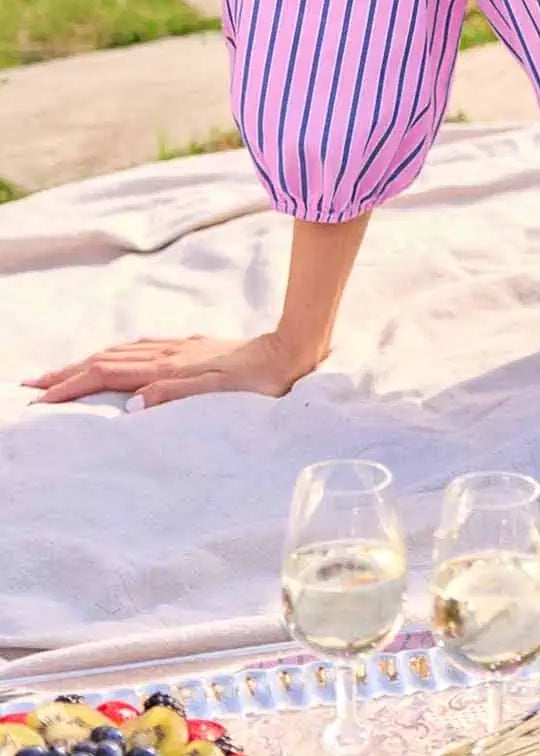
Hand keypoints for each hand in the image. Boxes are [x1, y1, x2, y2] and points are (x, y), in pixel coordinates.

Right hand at [22, 331, 321, 409]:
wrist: (289, 352)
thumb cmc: (258, 381)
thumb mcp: (218, 393)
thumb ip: (174, 396)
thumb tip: (130, 408)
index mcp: (168, 367)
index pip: (107, 373)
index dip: (72, 384)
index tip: (41, 397)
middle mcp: (169, 353)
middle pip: (106, 358)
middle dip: (68, 371)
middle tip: (34, 382)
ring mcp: (180, 348)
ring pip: (122, 351)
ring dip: (88, 361)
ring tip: (65, 371)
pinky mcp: (194, 347)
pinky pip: (142, 349)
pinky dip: (118, 354)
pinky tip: (119, 356)